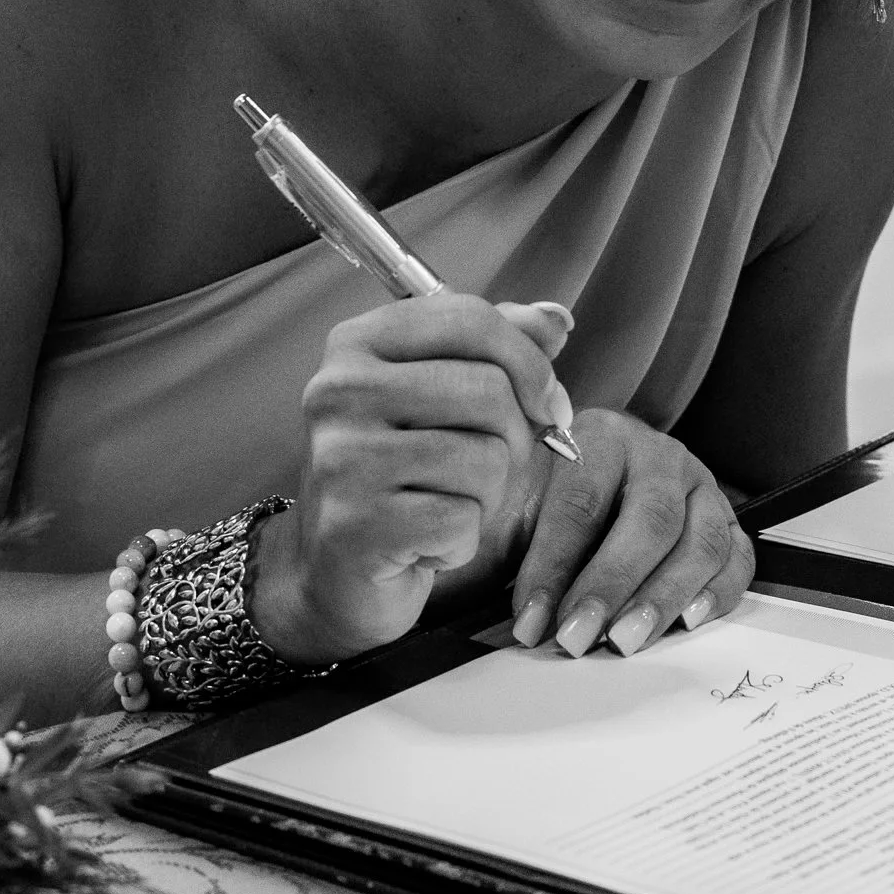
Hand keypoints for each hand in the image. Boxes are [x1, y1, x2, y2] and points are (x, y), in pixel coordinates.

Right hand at [250, 292, 575, 662]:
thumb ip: (497, 351)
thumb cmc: (402, 480)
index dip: (529, 362)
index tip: (546, 402)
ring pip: (485, 457)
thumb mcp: (445, 400)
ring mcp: (342, 456)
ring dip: (487, 496)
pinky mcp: (355, 523)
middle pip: (488, 389)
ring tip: (445, 505)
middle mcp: (340, 390)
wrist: (337, 574)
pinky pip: (461, 519)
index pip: (471, 319)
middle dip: (513, 439)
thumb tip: (556, 319)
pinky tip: (426, 543)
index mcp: (358, 342)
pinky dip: (461, 541)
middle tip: (484, 471)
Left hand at [506, 408, 752, 658]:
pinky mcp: (728, 521)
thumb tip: (502, 611)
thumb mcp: (516, 501)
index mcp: (600, 437)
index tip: (530, 621)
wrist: (590, 475)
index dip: (552, 566)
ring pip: (701, 541)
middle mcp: (659, 455)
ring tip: (625, 641)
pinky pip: (738, 559)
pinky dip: (717, 594)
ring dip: (663, 598)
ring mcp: (701, 486)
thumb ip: (506, 540)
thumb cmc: (546, 495)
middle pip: (651, 519)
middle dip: (612, 584)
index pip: (580, 502)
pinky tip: (687, 623)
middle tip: (578, 637)